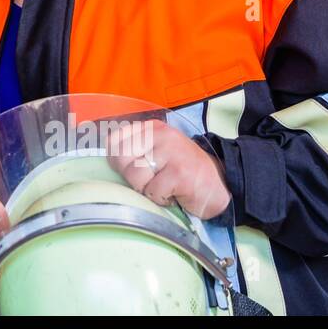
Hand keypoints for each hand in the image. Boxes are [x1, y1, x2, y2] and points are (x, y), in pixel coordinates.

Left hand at [106, 121, 231, 219]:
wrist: (221, 184)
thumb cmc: (183, 171)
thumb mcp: (158, 152)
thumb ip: (134, 151)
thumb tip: (106, 159)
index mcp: (151, 128)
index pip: (114, 140)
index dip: (116, 161)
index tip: (131, 170)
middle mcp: (160, 135)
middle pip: (121, 158)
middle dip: (131, 178)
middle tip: (150, 182)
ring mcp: (171, 152)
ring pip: (135, 176)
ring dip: (147, 190)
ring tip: (163, 187)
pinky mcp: (180, 173)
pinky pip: (153, 191)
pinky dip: (161, 199)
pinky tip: (175, 194)